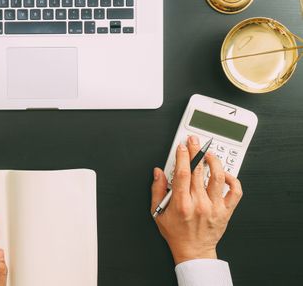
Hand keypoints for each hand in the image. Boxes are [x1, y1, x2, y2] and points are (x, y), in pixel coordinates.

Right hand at [151, 135, 242, 264]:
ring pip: (218, 177)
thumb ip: (157, 190)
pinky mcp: (226, 210)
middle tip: (194, 141)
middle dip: (196, 151)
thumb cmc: (176, 233)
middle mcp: (200, 204)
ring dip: (213, 161)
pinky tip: (225, 173)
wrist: (194, 251)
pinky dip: (232, 179)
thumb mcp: (158, 213)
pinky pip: (235, 191)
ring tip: (208, 154)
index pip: (183, 173)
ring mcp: (215, 207)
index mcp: (182, 204)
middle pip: (199, 171)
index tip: (182, 146)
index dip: (182, 156)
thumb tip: (158, 172)